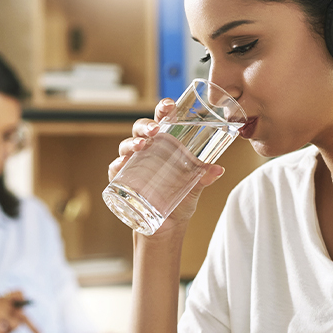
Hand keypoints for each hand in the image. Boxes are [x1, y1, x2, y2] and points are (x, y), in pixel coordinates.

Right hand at [0, 291, 43, 332]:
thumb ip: (4, 314)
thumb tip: (20, 322)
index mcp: (1, 297)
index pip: (21, 293)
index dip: (25, 303)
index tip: (25, 311)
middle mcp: (0, 300)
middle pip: (23, 315)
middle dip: (34, 329)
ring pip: (13, 325)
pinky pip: (1, 330)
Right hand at [107, 98, 225, 234]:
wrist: (168, 227)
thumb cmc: (181, 200)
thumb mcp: (195, 187)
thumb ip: (204, 176)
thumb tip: (217, 169)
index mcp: (166, 144)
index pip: (163, 120)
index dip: (164, 109)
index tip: (170, 105)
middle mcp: (148, 150)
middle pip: (141, 129)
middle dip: (146, 126)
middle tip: (155, 130)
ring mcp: (133, 164)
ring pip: (126, 145)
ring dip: (132, 143)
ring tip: (140, 146)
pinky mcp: (122, 180)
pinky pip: (115, 168)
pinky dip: (117, 164)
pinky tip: (122, 164)